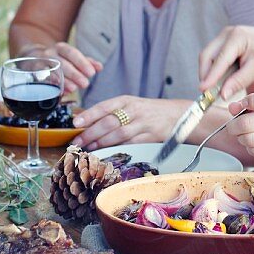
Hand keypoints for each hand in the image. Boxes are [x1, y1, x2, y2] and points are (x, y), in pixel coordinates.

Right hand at [24, 42, 100, 94]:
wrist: (33, 57)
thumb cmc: (58, 60)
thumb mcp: (72, 58)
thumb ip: (86, 63)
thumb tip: (99, 67)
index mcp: (61, 48)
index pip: (72, 53)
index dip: (82, 63)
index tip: (92, 73)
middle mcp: (49, 53)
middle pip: (63, 63)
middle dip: (75, 74)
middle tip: (85, 84)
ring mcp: (39, 63)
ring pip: (52, 71)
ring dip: (63, 80)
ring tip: (74, 89)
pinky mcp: (32, 73)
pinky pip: (42, 79)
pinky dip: (51, 85)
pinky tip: (60, 91)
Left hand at [71, 95, 186, 150]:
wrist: (177, 115)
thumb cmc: (148, 111)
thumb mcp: (131, 105)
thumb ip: (111, 113)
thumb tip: (86, 122)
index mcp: (127, 100)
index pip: (105, 106)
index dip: (89, 115)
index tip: (76, 123)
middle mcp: (134, 110)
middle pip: (109, 122)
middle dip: (91, 133)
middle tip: (77, 141)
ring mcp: (142, 124)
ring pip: (118, 134)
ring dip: (101, 143)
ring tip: (88, 148)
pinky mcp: (149, 137)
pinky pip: (130, 144)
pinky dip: (117, 149)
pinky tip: (106, 152)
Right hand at [199, 26, 253, 98]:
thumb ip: (238, 82)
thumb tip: (222, 95)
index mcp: (237, 37)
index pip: (219, 59)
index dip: (210, 76)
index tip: (202, 90)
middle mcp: (227, 33)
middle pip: (207, 55)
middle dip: (205, 75)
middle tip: (206, 93)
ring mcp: (224, 36)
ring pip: (208, 56)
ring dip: (208, 73)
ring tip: (212, 90)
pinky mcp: (223, 41)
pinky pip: (213, 56)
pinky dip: (213, 69)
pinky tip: (218, 82)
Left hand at [225, 86, 253, 174]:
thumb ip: (251, 104)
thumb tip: (232, 107)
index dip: (243, 104)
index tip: (240, 108)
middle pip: (246, 124)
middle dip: (234, 127)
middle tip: (233, 128)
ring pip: (248, 140)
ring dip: (242, 139)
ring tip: (247, 136)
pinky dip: (251, 149)